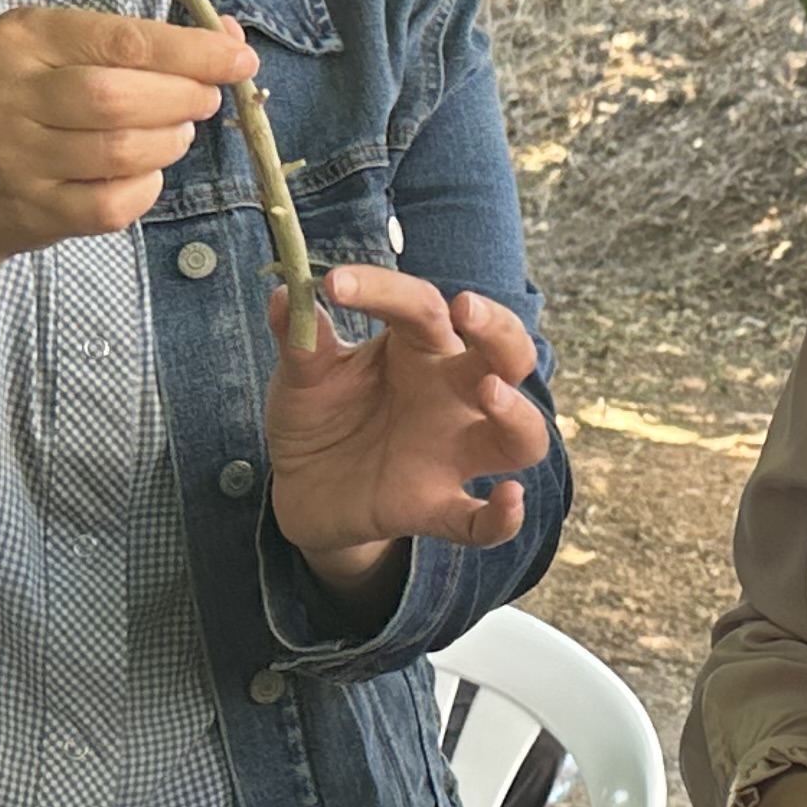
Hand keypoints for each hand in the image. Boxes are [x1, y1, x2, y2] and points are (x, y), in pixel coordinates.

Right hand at [0, 5, 248, 351]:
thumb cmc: (32, 98)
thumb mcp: (67, 49)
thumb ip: (144, 41)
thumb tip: (232, 41)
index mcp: (22, 38)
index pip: (121, 40)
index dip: (191, 52)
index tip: (239, 59)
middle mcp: (8, 95)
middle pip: (118, 98)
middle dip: (183, 98)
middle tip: (205, 99)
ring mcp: (16, 159)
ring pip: (121, 152)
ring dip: (170, 141)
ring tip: (176, 131)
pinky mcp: (34, 211)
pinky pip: (114, 204)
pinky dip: (149, 186)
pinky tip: (146, 171)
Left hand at [259, 265, 553, 591]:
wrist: (303, 488)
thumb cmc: (319, 414)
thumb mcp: (302, 374)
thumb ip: (300, 340)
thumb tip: (286, 294)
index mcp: (418, 349)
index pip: (422, 307)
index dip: (384, 290)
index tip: (333, 284)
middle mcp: (450, 396)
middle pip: (508, 356)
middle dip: (500, 330)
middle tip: (465, 311)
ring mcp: (450, 454)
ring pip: (521, 436)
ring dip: (517, 414)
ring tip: (489, 393)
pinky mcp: (434, 507)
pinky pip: (482, 523)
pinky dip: (502, 518)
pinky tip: (508, 499)